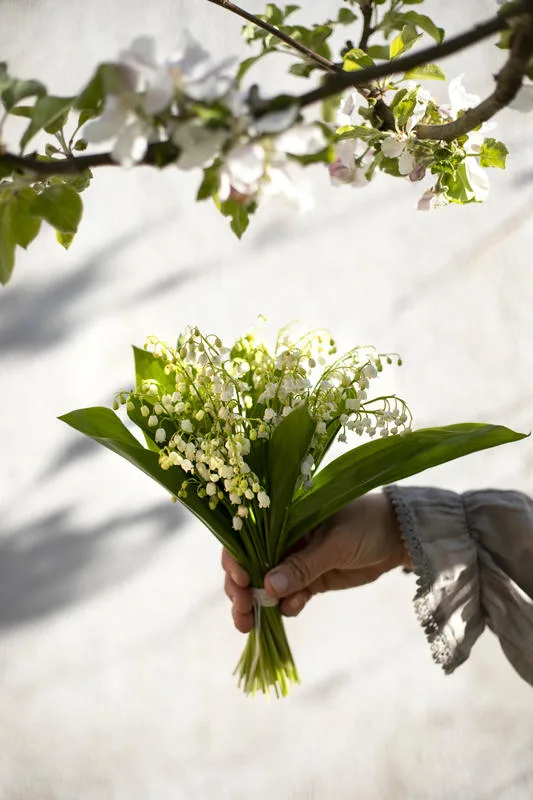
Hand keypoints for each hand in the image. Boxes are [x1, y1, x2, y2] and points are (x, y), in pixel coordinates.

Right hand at [222, 491, 410, 632]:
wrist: (398, 537)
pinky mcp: (310, 579)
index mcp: (284, 516)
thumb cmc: (366, 524)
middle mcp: (284, 537)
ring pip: (266, 584)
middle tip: (241, 611)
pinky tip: (293, 608)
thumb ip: (303, 566)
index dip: (236, 557)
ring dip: (257, 604)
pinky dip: (286, 606)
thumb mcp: (335, 543)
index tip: (238, 580)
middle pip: (250, 563)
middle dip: (241, 589)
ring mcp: (296, 559)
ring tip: (250, 624)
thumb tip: (268, 588)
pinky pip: (289, 596)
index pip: (248, 534)